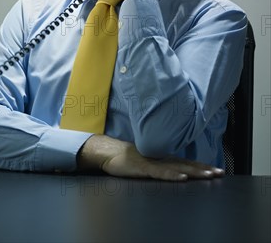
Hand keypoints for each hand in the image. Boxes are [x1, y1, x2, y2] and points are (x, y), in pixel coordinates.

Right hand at [78, 135, 223, 181]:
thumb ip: (162, 166)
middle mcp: (162, 159)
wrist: (110, 152)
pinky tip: (182, 177)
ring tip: (208, 175)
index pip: (188, 163)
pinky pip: (160, 172)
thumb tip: (176, 171)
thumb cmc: (129, 159)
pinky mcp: (144, 168)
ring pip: (177, 168)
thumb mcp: (149, 163)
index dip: (203, 166)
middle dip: (204, 169)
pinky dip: (172, 175)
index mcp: (164, 159)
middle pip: (187, 164)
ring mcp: (154, 163)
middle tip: (220, 172)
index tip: (218, 170)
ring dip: (194, 172)